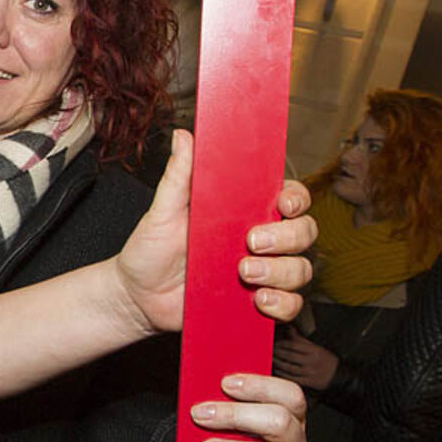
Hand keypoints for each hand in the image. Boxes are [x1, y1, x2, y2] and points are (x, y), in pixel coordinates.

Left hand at [113, 131, 317, 332]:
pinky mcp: (257, 305)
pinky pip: (290, 306)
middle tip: (251, 242)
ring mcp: (263, 273)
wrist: (137, 297)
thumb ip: (178, 176)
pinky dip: (282, 304)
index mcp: (244, 212)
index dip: (296, 197)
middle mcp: (261, 240)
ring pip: (301, 269)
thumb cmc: (150, 250)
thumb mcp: (162, 212)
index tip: (282, 202)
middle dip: (287, 236)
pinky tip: (259, 300)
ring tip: (244, 273)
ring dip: (281, 271)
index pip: (289, 197)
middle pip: (304, 232)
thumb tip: (183, 135)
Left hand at [272, 330, 338, 390]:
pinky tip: (276, 370)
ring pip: (289, 367)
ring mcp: (309, 372)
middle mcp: (311, 361)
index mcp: (314, 350)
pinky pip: (292, 378)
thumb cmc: (326, 360)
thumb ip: (301, 339)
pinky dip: (282, 374)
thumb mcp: (317, 347)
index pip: (293, 345)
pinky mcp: (308, 382)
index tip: (274, 343)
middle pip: (289, 355)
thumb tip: (289, 328)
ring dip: (277, 363)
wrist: (339, 377)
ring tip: (270, 359)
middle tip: (267, 350)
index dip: (281, 344)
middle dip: (276, 353)